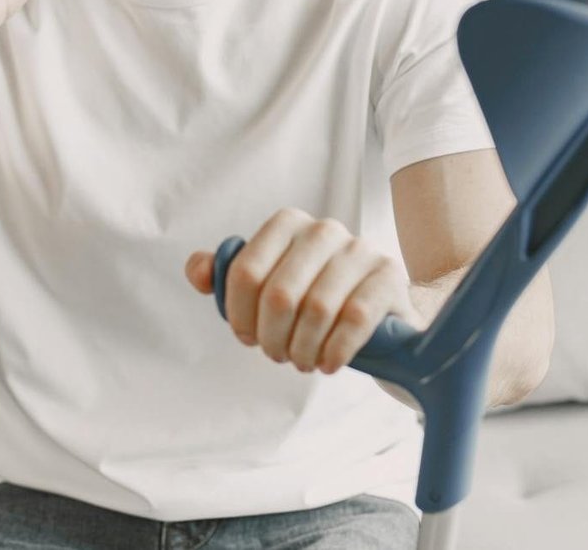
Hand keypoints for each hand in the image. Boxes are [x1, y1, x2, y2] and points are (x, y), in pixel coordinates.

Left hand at [184, 207, 423, 375]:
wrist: (377, 315)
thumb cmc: (313, 298)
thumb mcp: (267, 285)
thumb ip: (226, 276)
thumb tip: (199, 271)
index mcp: (287, 224)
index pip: (245, 272)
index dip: (239, 316)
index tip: (247, 337)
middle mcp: (323, 229)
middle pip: (279, 294)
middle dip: (271, 337)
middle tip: (277, 355)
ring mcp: (360, 250)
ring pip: (316, 308)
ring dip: (302, 349)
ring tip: (302, 361)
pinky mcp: (388, 276)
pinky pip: (354, 318)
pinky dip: (334, 350)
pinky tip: (328, 362)